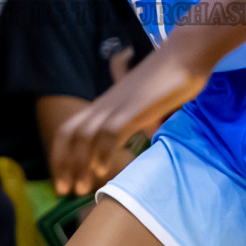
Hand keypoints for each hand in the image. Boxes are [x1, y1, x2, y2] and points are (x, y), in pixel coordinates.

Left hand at [50, 47, 208, 195]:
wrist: (183, 54)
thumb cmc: (168, 78)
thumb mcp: (144, 104)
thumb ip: (138, 119)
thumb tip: (143, 134)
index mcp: (105, 105)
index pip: (70, 129)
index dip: (62, 155)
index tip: (64, 180)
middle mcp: (105, 105)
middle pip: (70, 133)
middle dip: (64, 163)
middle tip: (65, 191)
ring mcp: (118, 105)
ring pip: (86, 134)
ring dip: (80, 163)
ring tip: (81, 188)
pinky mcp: (133, 107)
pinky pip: (111, 131)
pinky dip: (103, 151)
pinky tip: (102, 169)